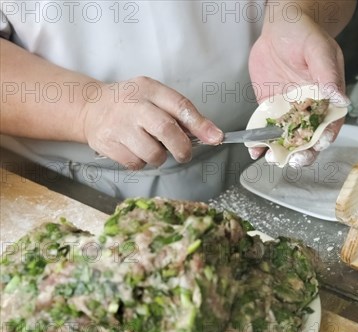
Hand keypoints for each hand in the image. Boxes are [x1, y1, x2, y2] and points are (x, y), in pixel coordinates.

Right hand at [81, 76, 222, 168]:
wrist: (90, 107)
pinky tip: (135, 149)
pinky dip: (141, 162)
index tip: (216, 138)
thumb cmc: (131, 103)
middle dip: (182, 148)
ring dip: (159, 157)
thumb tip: (214, 135)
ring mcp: (118, 126)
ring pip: (152, 154)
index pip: (180, 105)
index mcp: (149, 89)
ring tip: (151, 145)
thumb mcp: (156, 97)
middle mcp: (133, 106)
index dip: (200, 124)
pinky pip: (136, 164)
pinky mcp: (107, 144)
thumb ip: (184, 114)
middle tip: (184, 153)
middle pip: (166, 130)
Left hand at [248, 12, 349, 166]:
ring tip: (270, 157)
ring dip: (280, 151)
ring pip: (287, 139)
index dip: (325, 138)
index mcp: (328, 98)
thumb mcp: (319, 50)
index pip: (331, 124)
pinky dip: (260, 142)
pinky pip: (266, 129)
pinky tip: (254, 150)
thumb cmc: (305, 34)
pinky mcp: (270, 109)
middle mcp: (310, 109)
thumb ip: (327, 74)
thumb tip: (339, 98)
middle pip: (310, 138)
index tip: (318, 145)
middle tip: (294, 160)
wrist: (280, 26)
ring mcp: (289, 111)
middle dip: (303, 153)